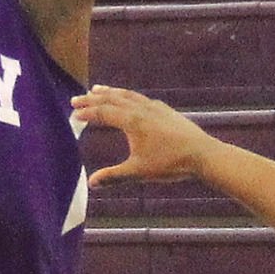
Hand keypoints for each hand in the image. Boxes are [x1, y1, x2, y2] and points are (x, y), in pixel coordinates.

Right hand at [72, 84, 210, 185]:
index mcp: (131, 121)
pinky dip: (126, 95)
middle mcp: (140, 108)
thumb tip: (91, 184)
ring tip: (97, 89)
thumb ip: (113, 176)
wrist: (201, 153)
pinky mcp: (163, 109)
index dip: (87, 113)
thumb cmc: (169, 163)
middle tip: (77, 99)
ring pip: (126, 95)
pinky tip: (128, 99)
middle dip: (93, 99)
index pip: (103, 112)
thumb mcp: (138, 172)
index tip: (73, 114)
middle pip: (111, 99)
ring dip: (109, 92)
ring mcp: (153, 106)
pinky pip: (139, 97)